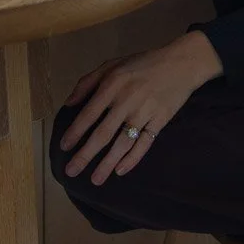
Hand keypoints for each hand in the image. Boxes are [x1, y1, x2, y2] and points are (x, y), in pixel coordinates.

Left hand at [58, 32, 223, 185]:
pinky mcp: (160, 121)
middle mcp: (127, 100)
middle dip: (85, 154)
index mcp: (112, 84)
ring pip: (123, 143)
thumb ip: (88, 82)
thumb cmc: (141, 64)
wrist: (180, 64)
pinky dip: (133, 158)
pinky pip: (144, 144)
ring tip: (95, 180)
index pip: (89, 113)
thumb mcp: (112, 65)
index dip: (75, 132)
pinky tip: (120, 170)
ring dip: (107, 163)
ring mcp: (144, 112)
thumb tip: (68, 104)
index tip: (64, 147)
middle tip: (71, 172)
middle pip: (103, 133)